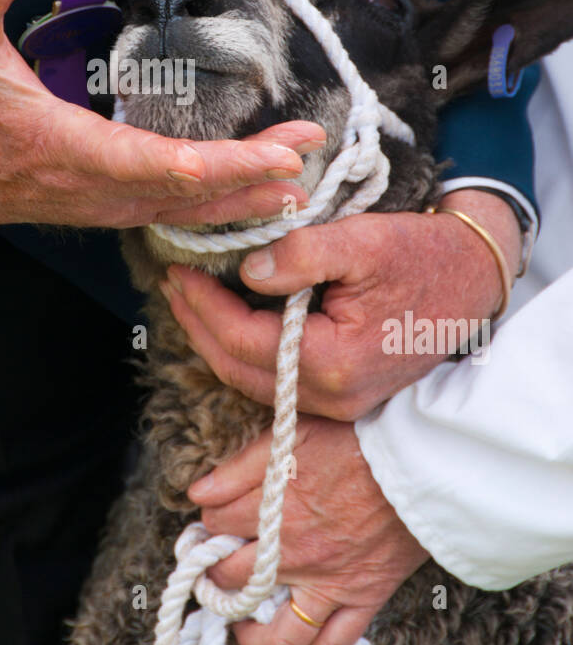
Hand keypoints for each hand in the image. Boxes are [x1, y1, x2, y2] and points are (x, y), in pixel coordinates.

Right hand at [0, 0, 325, 246]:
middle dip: (251, 170)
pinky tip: (260, 197)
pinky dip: (224, 207)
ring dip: (248, 194)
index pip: (148, 163)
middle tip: (305, 146)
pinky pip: (180, 215)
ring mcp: (111, 206)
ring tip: (301, 180)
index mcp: (72, 150)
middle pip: (188, 190)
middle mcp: (99, 188)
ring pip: (190, 210)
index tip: (262, 156)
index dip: (208, 165)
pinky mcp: (117, 210)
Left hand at [161, 190, 521, 419]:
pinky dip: (247, 354)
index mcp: (333, 362)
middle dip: (198, 328)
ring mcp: (341, 403)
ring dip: (217, 343)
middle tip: (171, 287)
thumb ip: (301, 255)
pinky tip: (231, 323)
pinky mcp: (346, 395)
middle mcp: (334, 396)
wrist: (474, 277)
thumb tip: (249, 272)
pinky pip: (279, 382)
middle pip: (240, 370)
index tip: (177, 272)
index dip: (203, 306)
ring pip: (255, 382)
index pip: (243, 340)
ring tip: (190, 303)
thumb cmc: (423, 255)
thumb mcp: (361, 241)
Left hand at [188, 416, 428, 644]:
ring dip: (250, 634)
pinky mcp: (363, 596)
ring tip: (238, 623)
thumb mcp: (293, 436)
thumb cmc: (357, 440)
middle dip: (214, 570)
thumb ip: (242, 465)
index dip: (208, 520)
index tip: (210, 519)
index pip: (217, 523)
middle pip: (234, 575)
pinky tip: (288, 644)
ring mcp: (329, 582)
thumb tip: (198, 492)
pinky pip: (332, 642)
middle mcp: (295, 553)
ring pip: (279, 632)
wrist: (418, 460)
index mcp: (273, 509)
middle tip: (213, 565)